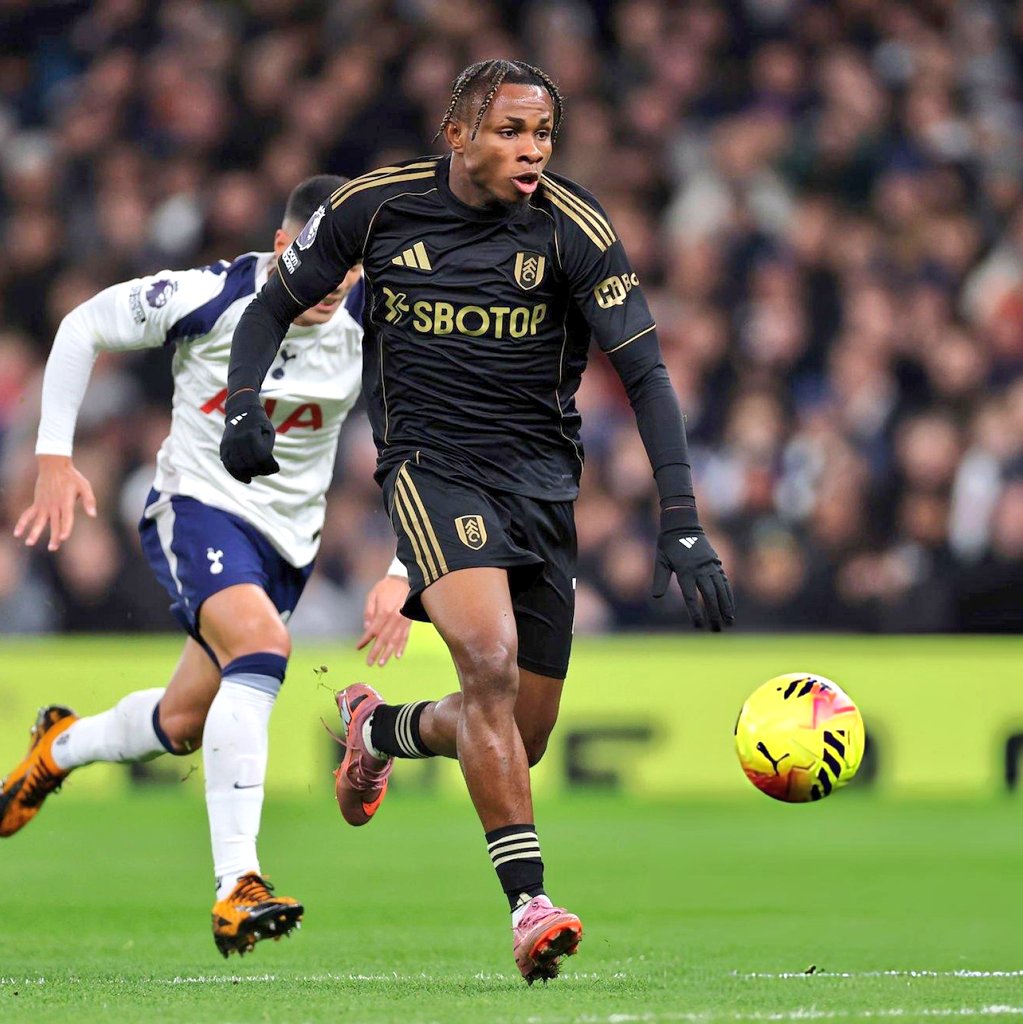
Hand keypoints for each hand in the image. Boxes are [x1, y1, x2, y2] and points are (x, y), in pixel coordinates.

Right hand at [13, 454, 96, 551]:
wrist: (54, 466)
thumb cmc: (72, 477)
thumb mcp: (84, 486)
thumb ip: (89, 500)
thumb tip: (93, 515)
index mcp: (66, 502)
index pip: (66, 518)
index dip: (65, 528)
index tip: (63, 538)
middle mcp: (54, 505)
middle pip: (54, 523)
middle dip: (53, 536)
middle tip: (53, 548)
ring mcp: (44, 505)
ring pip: (39, 521)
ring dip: (34, 532)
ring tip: (29, 543)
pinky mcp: (37, 503)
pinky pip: (28, 514)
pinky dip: (22, 523)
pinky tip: (17, 533)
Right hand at [219, 390, 278, 483]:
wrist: (241, 410)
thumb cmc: (259, 422)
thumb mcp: (268, 431)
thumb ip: (267, 448)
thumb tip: (267, 467)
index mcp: (251, 434)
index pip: (262, 457)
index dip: (270, 466)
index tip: (276, 468)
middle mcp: (238, 440)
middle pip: (250, 463)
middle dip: (261, 470)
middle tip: (267, 471)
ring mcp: (229, 444)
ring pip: (238, 467)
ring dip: (250, 473)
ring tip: (257, 473)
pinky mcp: (223, 447)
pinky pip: (228, 465)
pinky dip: (237, 474)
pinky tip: (246, 479)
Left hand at [356, 574, 411, 665]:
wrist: (405, 579)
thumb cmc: (386, 587)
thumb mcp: (373, 595)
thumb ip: (369, 612)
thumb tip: (367, 629)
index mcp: (384, 611)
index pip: (373, 630)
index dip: (365, 640)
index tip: (358, 648)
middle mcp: (394, 618)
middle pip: (383, 639)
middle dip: (376, 652)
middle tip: (369, 663)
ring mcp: (403, 620)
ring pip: (395, 640)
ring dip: (388, 653)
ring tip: (382, 663)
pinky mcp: (409, 621)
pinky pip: (405, 636)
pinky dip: (401, 647)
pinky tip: (397, 656)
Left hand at [652, 505, 734, 630]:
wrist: (683, 525)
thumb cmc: (668, 545)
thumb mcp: (660, 560)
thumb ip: (659, 579)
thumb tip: (656, 597)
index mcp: (684, 570)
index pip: (690, 597)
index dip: (695, 612)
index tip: (699, 626)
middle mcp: (700, 569)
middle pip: (709, 595)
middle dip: (714, 614)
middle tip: (717, 630)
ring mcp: (710, 566)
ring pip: (720, 589)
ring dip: (726, 606)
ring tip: (729, 622)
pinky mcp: (716, 563)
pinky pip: (724, 581)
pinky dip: (728, 594)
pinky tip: (730, 606)